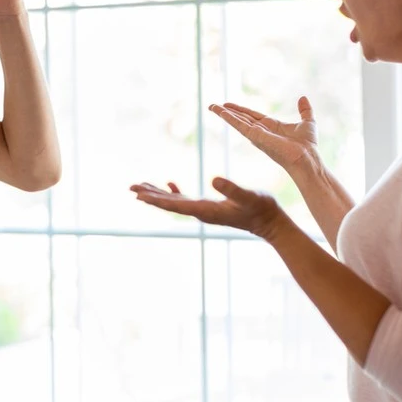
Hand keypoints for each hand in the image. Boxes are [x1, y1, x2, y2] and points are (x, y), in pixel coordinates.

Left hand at [129, 177, 291, 240]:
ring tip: (141, 187)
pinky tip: (170, 184)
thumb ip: (232, 189)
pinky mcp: (210, 207)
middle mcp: (201, 212)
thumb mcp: (249, 196)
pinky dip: (174, 191)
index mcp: (206, 210)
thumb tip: (214, 179)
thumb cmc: (261, 208)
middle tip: (131, 188)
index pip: (175, 205)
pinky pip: (186, 199)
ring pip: (175, 202)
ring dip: (158, 194)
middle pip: (169, 204)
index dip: (157, 199)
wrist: (270, 223)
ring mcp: (204, 210)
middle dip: (150, 196)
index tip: (139, 195)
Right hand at [210, 96, 318, 171]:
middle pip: (241, 119)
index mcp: (271, 127)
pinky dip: (230, 118)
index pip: (252, 116)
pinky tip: (221, 112)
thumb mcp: (308, 122)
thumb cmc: (308, 146)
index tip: (229, 105)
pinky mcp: (256, 137)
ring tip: (211, 107)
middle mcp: (262, 131)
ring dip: (224, 114)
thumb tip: (302, 98)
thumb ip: (304, 110)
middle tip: (213, 106)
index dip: (241, 110)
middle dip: (227, 112)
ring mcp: (257, 135)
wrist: (307, 158)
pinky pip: (240, 126)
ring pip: (237, 122)